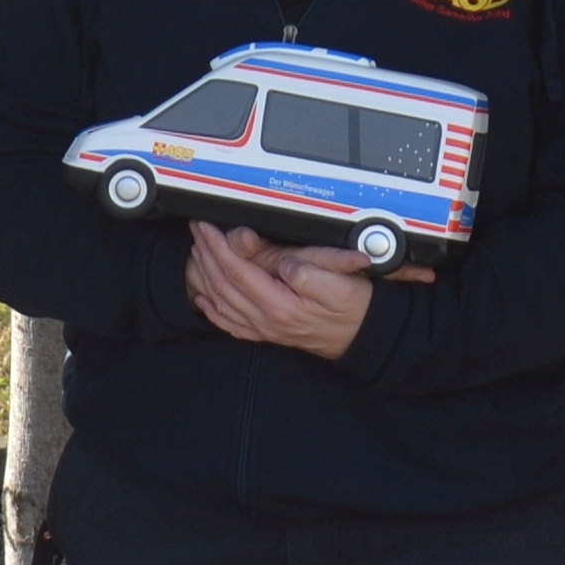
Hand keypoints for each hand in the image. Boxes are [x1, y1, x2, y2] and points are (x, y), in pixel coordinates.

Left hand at [186, 221, 381, 359]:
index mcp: (281, 305)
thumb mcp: (340, 282)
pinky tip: (203, 299)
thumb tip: (282, 264)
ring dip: (205, 275)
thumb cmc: (355, 308)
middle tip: (198, 230)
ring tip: (198, 251)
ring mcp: (266, 329)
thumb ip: (309, 271)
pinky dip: (213, 310)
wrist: (366, 337)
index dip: (219, 246)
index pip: (238, 271)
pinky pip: (231, 323)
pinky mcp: (269, 333)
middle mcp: (267, 321)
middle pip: (223, 285)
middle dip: (207, 254)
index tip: (208, 227)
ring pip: (222, 302)